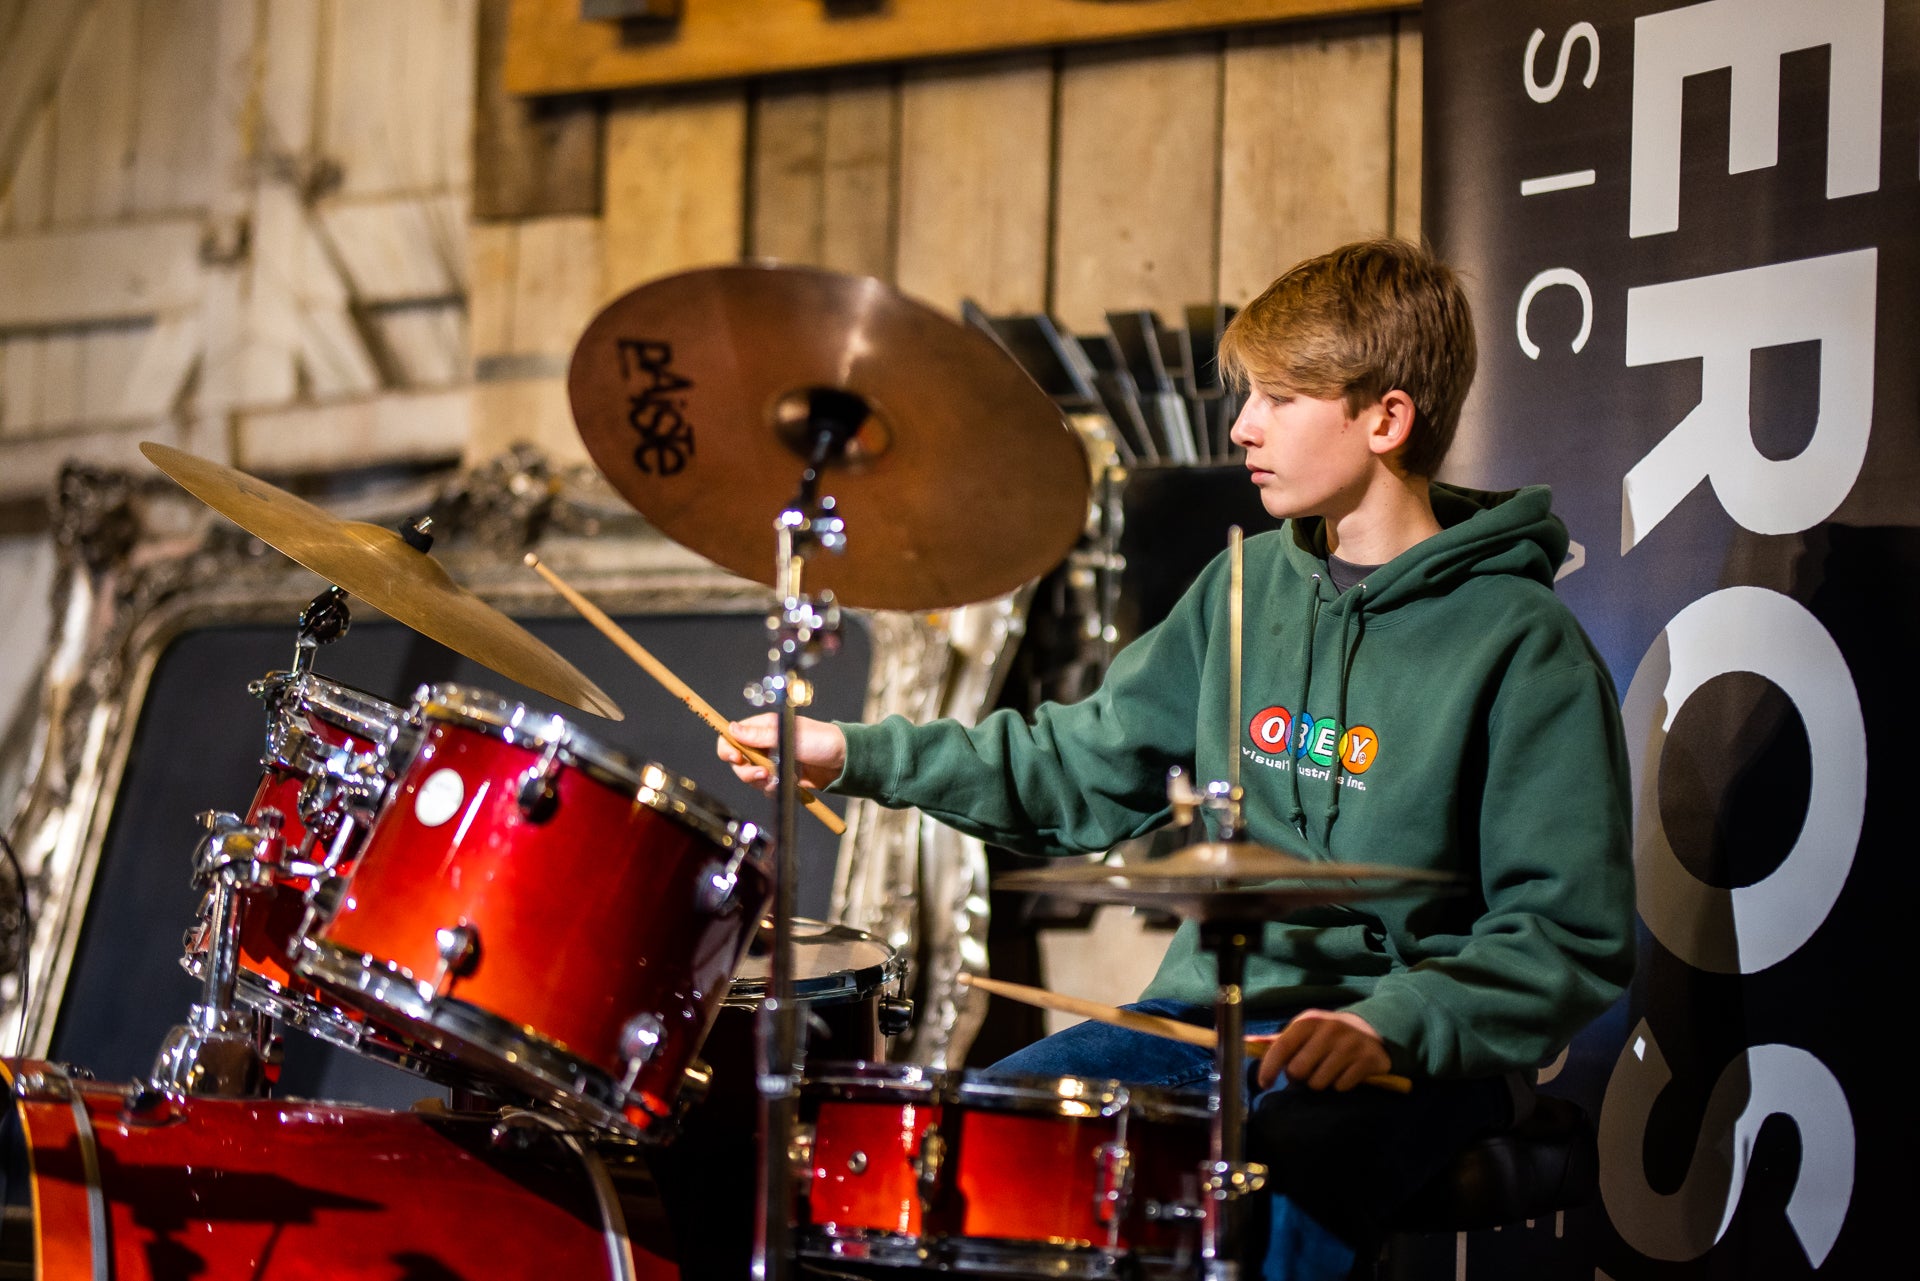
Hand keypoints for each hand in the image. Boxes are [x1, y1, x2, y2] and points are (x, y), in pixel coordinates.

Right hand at [718, 713, 846, 793]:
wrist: (844, 762)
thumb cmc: (822, 741)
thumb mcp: (789, 736)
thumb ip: (760, 735)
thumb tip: (733, 729)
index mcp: (764, 727)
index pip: (732, 735)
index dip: (728, 748)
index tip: (737, 758)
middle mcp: (764, 744)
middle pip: (738, 761)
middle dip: (747, 771)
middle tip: (764, 773)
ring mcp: (771, 761)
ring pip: (750, 776)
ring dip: (762, 780)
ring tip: (781, 778)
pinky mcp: (779, 776)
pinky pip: (765, 786)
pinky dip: (773, 788)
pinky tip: (789, 783)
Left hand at [1255, 1009, 1390, 1091]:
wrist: (1370, 1030)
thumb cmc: (1327, 1035)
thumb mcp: (1303, 1031)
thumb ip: (1277, 1041)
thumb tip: (1246, 1043)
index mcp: (1308, 1022)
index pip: (1281, 1048)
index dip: (1268, 1069)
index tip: (1264, 1084)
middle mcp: (1329, 1030)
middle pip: (1298, 1071)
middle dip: (1299, 1078)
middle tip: (1308, 1072)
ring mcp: (1350, 1044)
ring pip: (1319, 1083)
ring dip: (1320, 1083)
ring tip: (1327, 1072)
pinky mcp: (1368, 1059)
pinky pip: (1342, 1086)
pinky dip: (1340, 1086)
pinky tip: (1345, 1074)